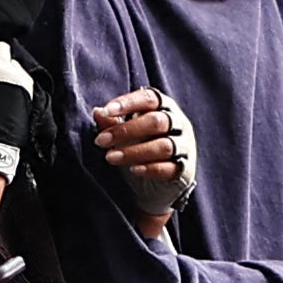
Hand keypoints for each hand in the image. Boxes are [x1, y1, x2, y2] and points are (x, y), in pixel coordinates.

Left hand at [90, 90, 190, 235]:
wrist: (155, 185)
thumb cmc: (139, 149)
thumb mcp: (124, 135)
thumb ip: (112, 123)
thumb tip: (98, 112)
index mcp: (164, 107)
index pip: (149, 98)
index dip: (128, 103)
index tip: (106, 111)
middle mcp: (178, 123)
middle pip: (156, 121)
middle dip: (126, 131)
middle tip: (101, 141)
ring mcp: (184, 146)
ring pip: (163, 146)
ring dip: (134, 152)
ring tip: (110, 157)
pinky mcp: (185, 168)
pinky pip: (169, 167)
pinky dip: (150, 168)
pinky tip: (133, 169)